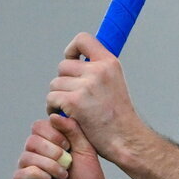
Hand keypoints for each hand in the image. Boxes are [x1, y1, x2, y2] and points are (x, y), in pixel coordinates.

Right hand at [12, 115, 111, 178]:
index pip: (39, 127)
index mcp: (50, 147)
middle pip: (31, 140)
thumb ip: (73, 131)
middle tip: (67, 160)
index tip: (69, 144)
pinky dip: (36, 174)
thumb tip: (55, 115)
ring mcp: (28, 174)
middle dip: (52, 149)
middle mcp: (36, 158)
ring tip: (64, 175)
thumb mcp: (86, 151)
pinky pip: (20, 175)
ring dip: (48, 164)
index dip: (52, 132)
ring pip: (26, 156)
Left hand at [46, 32, 144, 162]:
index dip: (72, 50)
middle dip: (64, 82)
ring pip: (55, 84)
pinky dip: (54, 108)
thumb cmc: (119, 117)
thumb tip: (77, 62)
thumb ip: (98, 71)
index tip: (73, 61)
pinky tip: (66, 116)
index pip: (83, 39)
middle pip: (63, 66)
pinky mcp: (74, 101)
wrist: (126, 139)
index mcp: (110, 63)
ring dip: (58, 97)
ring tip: (73, 110)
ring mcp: (86, 86)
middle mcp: (99, 71)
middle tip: (76, 98)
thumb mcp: (115, 83)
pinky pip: (51, 98)